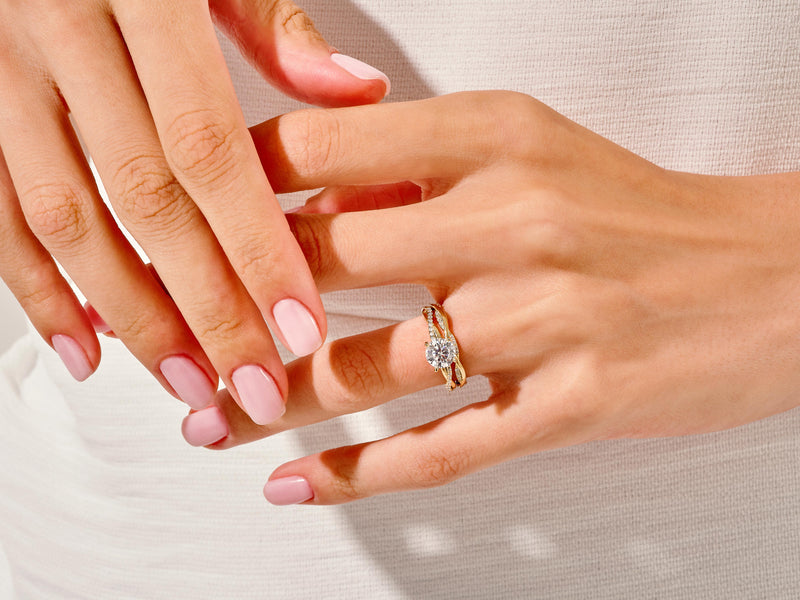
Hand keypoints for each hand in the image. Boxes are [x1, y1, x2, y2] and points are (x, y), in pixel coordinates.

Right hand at [0, 0, 388, 423]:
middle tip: (252, 385)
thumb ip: (276, 26)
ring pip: (69, 218)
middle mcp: (58, 32)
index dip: (255, 248)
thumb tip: (357, 94)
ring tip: (188, 384)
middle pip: (146, 202)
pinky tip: (86, 346)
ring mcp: (0, 71)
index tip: (297, 327)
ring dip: (132, 316)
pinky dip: (38, 287)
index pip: (209, 150)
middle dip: (204, 307)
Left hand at [182, 91, 799, 503]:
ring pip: (363, 368)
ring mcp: (544, 318)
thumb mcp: (530, 149)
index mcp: (493, 135)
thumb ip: (417, 163)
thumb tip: (309, 190)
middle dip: (224, 309)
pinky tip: (301, 486)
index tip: (180, 231)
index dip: (228, 191)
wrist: (770, 276)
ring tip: (210, 428)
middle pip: (316, 262)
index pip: (314, 149)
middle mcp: (512, 219)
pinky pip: (441, 448)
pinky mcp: (575, 403)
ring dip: (270, 406)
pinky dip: (360, 474)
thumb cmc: (636, 213)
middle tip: (167, 343)